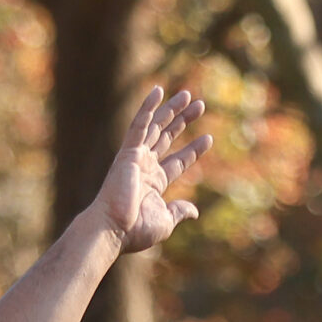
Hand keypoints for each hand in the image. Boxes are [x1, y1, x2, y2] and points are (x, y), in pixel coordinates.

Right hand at [92, 86, 210, 256]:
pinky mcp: (128, 151)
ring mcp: (136, 157)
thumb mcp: (165, 221)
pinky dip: (148, 107)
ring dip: (171, 110)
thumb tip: (194, 211)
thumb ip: (179, 211)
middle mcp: (145, 166)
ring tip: (189, 95)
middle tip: (200, 105)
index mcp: (154, 182)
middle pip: (168, 137)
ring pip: (156, 126)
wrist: (112, 229)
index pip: (178, 161)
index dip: (193, 150)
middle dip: (184, 121)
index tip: (208, 139)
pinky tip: (159, 90)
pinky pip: (139, 124)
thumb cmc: (135, 230)